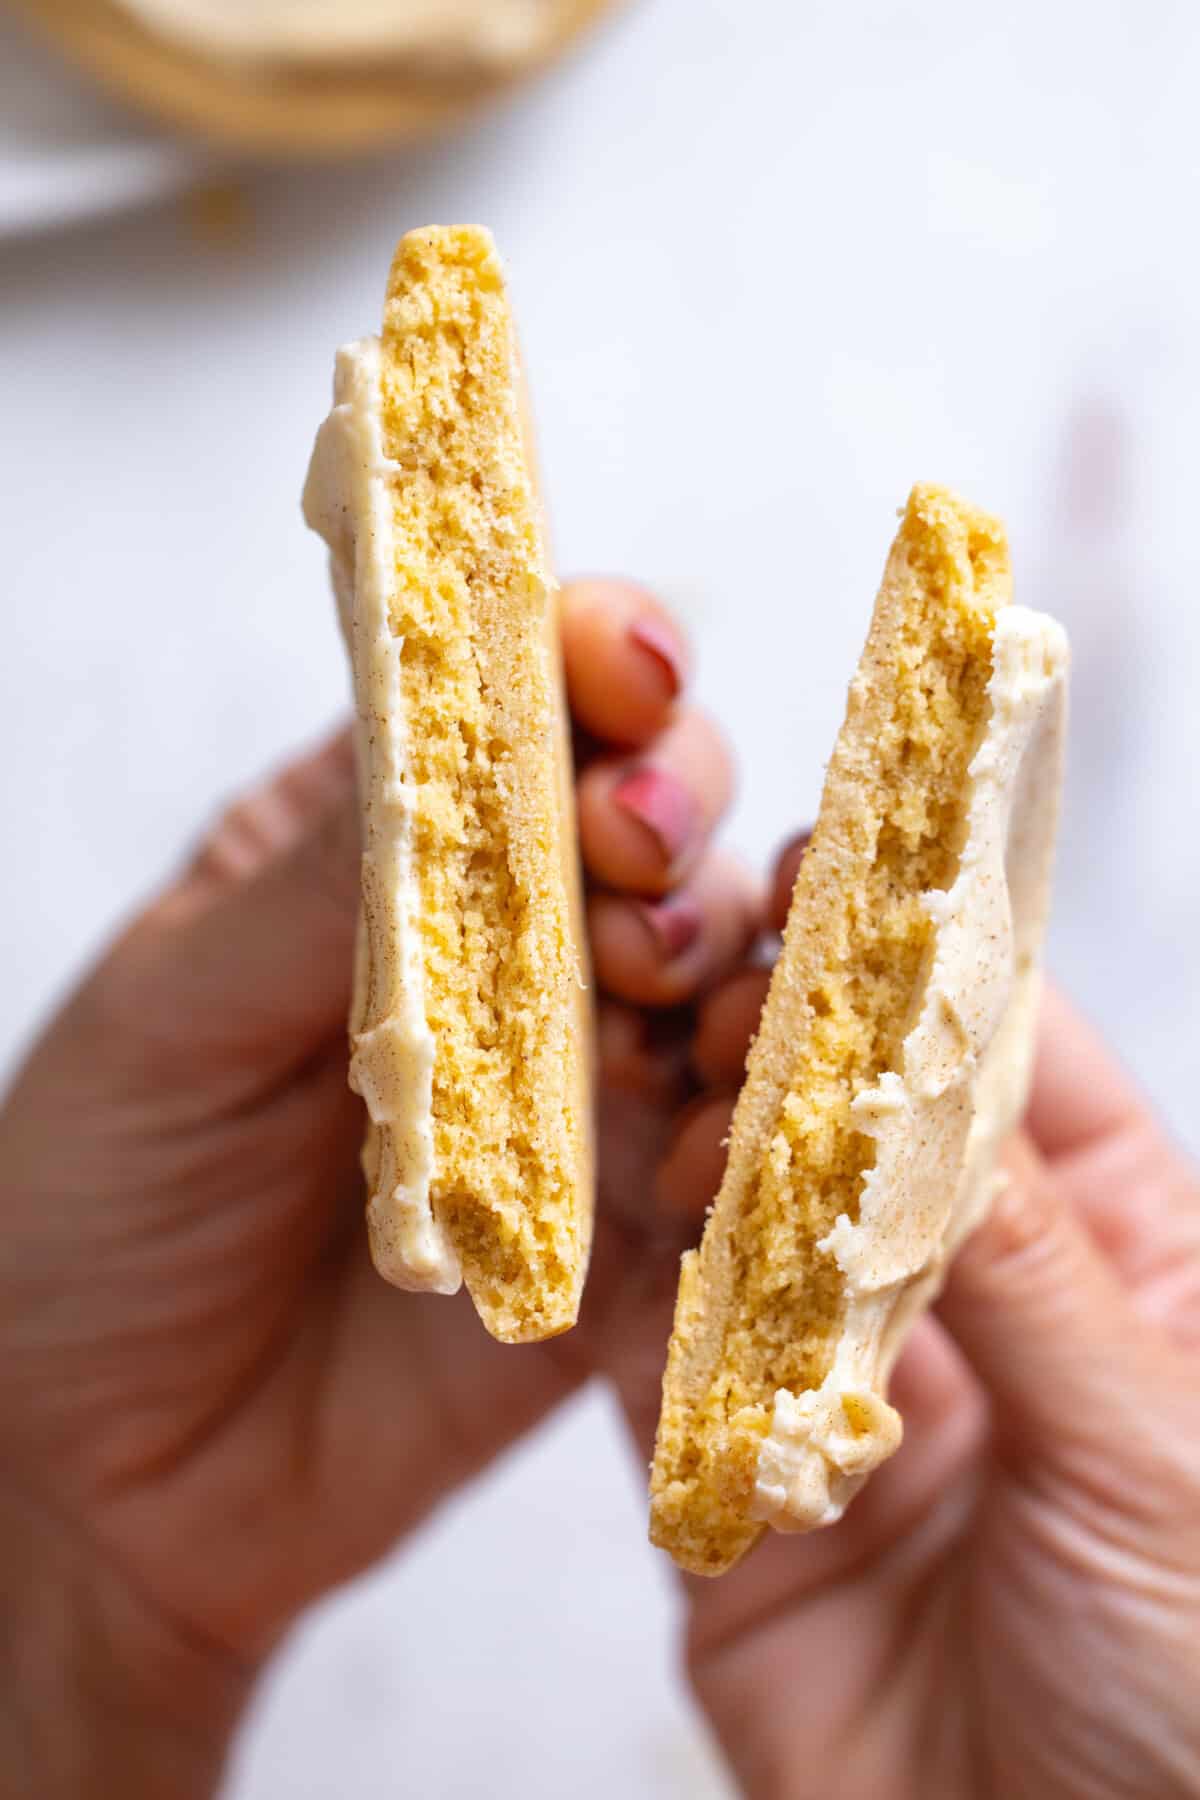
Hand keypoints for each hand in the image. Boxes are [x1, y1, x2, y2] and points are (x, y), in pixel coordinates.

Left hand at [0, 580, 754, 1795]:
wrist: (98, 1476)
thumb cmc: (91, 1213)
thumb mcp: (174, 1015)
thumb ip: (339, 890)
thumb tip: (479, 747)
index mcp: (374, 850)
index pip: (514, 711)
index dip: (592, 661)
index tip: (622, 675)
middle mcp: (500, 948)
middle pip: (658, 816)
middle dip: (673, 807)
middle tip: (630, 856)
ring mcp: (575, 1083)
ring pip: (726, 972)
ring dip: (732, 959)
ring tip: (673, 1002)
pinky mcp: (624, 1226)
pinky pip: (731, 1157)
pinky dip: (744, 1133)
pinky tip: (689, 1148)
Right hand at [613, 834, 1199, 1799]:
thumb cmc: (1192, 1708)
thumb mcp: (1157, 1465)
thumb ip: (1029, 1273)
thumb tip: (924, 1091)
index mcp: (1122, 1261)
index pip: (1018, 1069)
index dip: (934, 967)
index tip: (846, 872)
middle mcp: (974, 1298)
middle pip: (863, 1121)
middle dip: (791, 1049)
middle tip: (727, 1006)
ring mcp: (839, 1378)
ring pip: (746, 1214)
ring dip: (698, 1150)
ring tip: (671, 1119)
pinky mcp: (728, 1472)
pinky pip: (656, 1354)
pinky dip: (618, 1279)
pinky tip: (594, 1207)